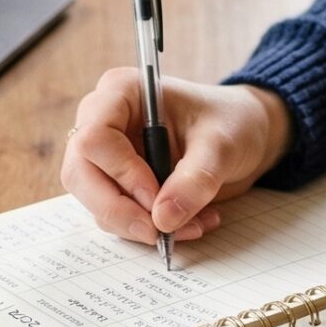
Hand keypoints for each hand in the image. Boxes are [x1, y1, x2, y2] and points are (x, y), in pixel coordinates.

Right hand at [62, 70, 291, 245]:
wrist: (245, 135)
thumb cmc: (231, 122)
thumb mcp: (222, 145)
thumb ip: (195, 178)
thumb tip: (163, 219)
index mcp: (121, 93)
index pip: (94, 138)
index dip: (121, 173)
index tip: (157, 198)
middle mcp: (104, 122)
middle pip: (80, 174)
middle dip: (119, 210)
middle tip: (159, 232)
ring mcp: (107, 156)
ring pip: (96, 202)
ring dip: (140, 224)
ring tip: (194, 225)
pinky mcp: (118, 184)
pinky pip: (117, 215)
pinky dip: (149, 228)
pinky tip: (190, 223)